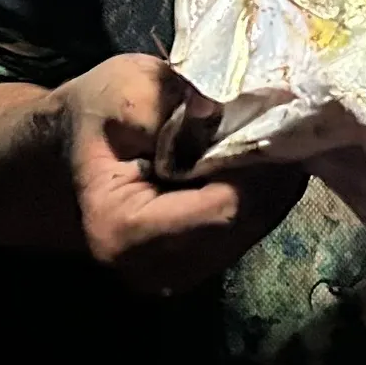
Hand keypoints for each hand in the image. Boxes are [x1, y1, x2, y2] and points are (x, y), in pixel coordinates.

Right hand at [53, 54, 305, 294]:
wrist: (74, 148)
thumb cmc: (100, 116)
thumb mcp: (128, 87)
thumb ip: (181, 101)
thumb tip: (241, 108)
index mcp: (124, 229)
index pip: (224, 210)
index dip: (258, 170)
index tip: (278, 126)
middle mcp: (154, 269)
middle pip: (247, 225)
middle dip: (273, 177)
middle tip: (290, 130)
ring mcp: (179, 277)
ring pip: (256, 230)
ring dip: (274, 187)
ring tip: (277, 143)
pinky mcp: (200, 268)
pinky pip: (251, 231)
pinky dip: (265, 198)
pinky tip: (263, 165)